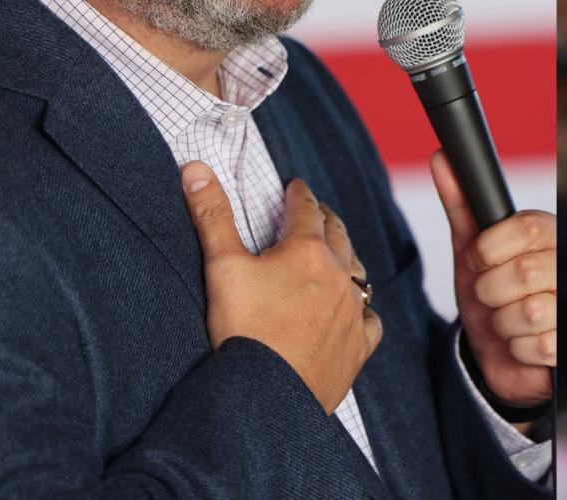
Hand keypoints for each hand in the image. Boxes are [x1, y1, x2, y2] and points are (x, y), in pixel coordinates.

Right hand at [181, 161, 381, 413]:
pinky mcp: (359, 346)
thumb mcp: (221, 266)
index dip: (299, 194)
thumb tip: (195, 169)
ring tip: (338, 252)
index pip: (306, 208)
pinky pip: (370, 320)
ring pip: (358, 272)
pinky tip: (359, 312)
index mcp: (308, 250)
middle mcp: (339, 275)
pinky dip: (363, 310)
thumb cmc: (242, 331)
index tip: (296, 186)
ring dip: (347, 257)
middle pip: (338, 234)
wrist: (266, 397)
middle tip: (317, 211)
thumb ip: (211, 215)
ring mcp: (353, 311)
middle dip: (325, 218)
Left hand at [431, 151, 554, 409]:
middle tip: (489, 295)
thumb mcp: (470, 249)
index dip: (489, 249)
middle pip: (523, 273)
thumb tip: (441, 157)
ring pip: (529, 313)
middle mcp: (566, 265)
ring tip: (505, 320)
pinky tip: (520, 343)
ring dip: (501, 323)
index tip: (479, 259)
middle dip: (489, 291)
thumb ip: (460, 202)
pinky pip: (538, 347)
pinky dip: (516, 349)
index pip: (527, 228)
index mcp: (546, 234)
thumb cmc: (487, 290)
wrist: (495, 350)